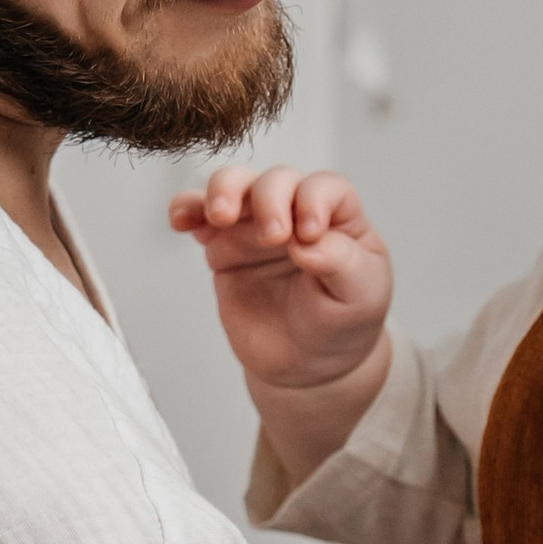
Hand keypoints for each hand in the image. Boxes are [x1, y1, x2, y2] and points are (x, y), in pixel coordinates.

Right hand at [169, 166, 392, 399]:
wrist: (306, 363)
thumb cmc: (341, 322)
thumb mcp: (361, 297)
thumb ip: (341, 264)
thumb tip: (307, 244)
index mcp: (338, 217)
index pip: (324, 188)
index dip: (314, 201)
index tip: (308, 235)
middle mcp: (296, 211)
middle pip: (277, 180)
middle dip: (269, 200)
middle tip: (271, 237)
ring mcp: (255, 226)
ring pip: (235, 185)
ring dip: (224, 191)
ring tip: (220, 216)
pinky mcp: (222, 246)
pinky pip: (199, 216)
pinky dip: (187, 209)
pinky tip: (182, 220)